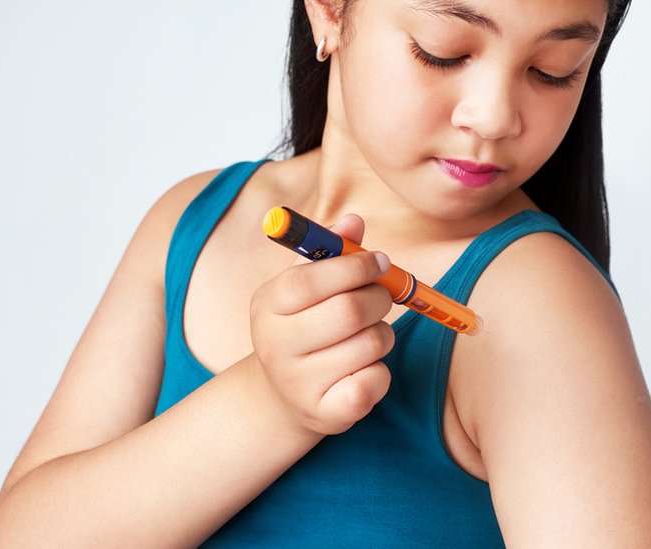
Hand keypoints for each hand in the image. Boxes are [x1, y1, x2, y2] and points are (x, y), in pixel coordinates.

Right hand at [248, 213, 394, 435]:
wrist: (281, 396)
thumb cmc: (303, 326)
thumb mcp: (306, 285)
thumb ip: (332, 250)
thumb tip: (354, 221)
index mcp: (268, 304)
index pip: (310, 280)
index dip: (354, 266)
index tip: (379, 262)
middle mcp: (275, 345)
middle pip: (349, 312)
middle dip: (379, 298)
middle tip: (382, 296)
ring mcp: (297, 383)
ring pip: (371, 345)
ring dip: (383, 334)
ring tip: (367, 335)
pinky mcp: (324, 414)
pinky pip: (376, 382)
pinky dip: (381, 371)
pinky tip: (363, 369)